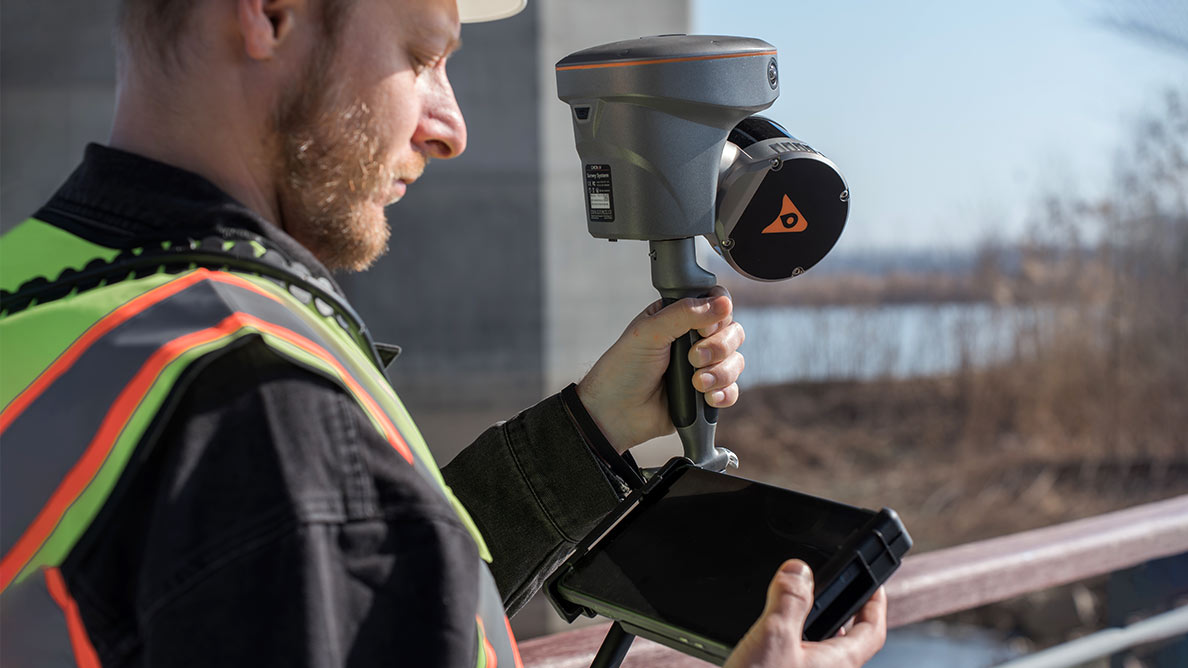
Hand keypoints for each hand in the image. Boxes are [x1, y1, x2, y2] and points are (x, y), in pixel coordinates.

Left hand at [576, 286, 744, 452]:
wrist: (615, 412)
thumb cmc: (623, 369)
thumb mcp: (649, 332)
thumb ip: (685, 314)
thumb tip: (723, 303)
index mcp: (679, 316)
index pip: (717, 304)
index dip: (718, 316)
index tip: (702, 330)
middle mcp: (694, 339)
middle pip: (733, 333)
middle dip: (718, 348)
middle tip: (692, 358)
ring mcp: (702, 367)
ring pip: (736, 362)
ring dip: (719, 373)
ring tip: (695, 384)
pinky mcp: (705, 394)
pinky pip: (732, 390)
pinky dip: (724, 394)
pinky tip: (706, 397)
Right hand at [725, 561, 886, 667]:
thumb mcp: (775, 637)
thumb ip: (790, 600)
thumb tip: (800, 570)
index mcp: (839, 663)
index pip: (873, 630)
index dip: (876, 603)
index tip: (875, 583)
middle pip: (846, 641)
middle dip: (839, 612)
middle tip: (829, 589)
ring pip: (819, 653)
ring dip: (810, 628)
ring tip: (793, 607)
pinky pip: (796, 662)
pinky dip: (789, 644)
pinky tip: (765, 640)